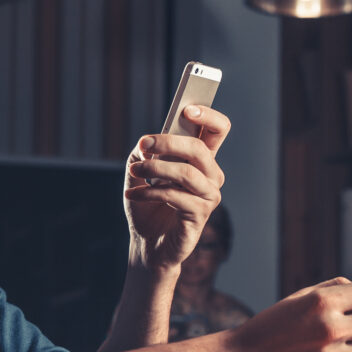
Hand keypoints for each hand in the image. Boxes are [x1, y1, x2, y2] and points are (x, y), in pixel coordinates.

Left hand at [122, 105, 229, 270]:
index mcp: (201, 159)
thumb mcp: (140, 170)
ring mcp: (208, 196)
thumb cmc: (147, 204)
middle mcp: (211, 175)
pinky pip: (175, 197)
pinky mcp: (199, 216)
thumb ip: (146, 151)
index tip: (187, 109)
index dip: (208, 116)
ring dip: (155, 169)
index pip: (218, 130)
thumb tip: (148, 145)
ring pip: (187, 173)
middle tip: (143, 144)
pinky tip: (133, 194)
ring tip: (134, 171)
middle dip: (168, 142)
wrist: (146, 242)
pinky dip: (149, 192)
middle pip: (200, 149)